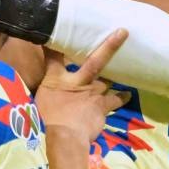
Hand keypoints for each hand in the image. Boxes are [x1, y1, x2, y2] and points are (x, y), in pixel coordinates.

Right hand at [34, 28, 128, 146]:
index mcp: (58, 79)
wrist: (66, 137)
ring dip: (116, 75)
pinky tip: (128, 94)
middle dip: (110, 45)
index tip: (58, 32)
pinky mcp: (103, 107)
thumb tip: (44, 72)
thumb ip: (46, 82)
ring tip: (126, 65)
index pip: (55, 57)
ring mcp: (94, 94)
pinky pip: (116, 99)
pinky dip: (122, 96)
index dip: (55, 44)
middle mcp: (79, 82)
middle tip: (123, 31)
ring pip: (109, 80)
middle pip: (95, 61)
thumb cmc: (49, 118)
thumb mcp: (41, 98)